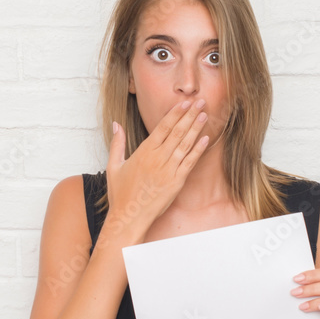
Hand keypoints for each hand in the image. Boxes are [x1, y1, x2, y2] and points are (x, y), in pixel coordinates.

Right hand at [105, 99, 210, 234]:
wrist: (129, 216)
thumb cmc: (120, 193)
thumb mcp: (114, 165)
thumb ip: (117, 143)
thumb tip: (116, 124)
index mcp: (144, 152)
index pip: (163, 127)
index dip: (176, 113)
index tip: (185, 103)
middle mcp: (158, 159)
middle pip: (177, 132)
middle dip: (190, 115)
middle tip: (201, 102)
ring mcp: (168, 170)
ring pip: (185, 145)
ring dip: (196, 129)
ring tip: (205, 115)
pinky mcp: (176, 183)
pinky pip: (189, 163)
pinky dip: (198, 151)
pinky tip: (205, 139)